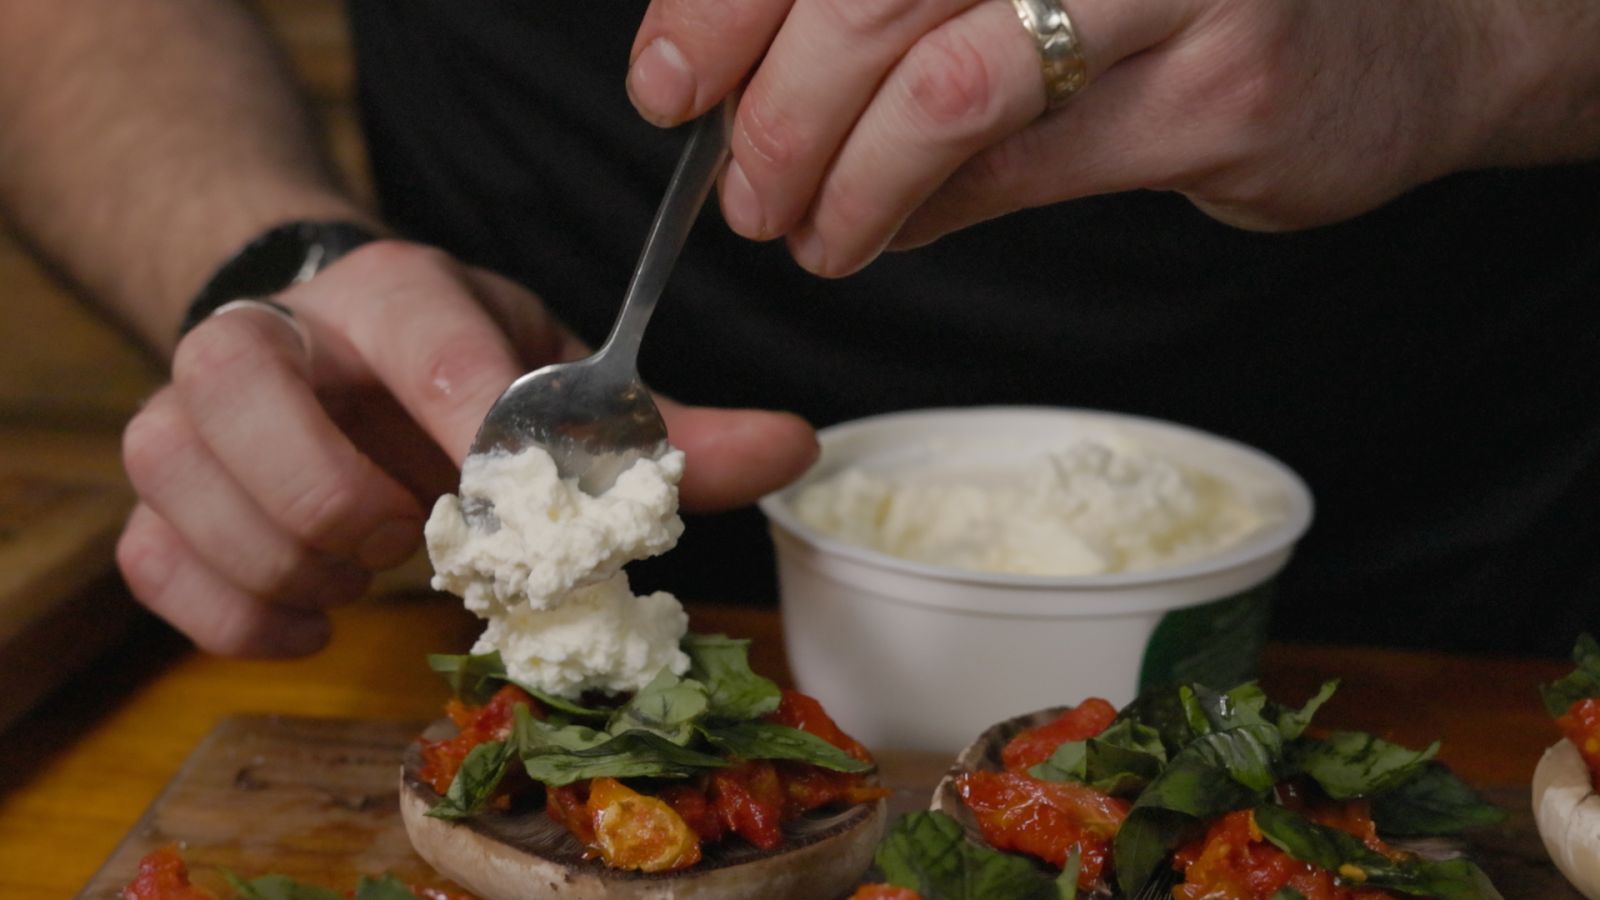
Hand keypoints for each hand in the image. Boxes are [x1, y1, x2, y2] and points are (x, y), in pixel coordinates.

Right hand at [117, 241, 816, 656]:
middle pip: (242, 390)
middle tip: (408, 534)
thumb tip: (793, 449)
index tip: (502, 488)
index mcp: (394, 292)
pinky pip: (152, 564)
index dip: (460, 409)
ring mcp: (190, 407)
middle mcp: (273, 332)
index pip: (413, 327)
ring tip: (368, 565)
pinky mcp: (157, 488)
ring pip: (182, 483)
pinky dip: (236, 614)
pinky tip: (313, 613)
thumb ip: (661, 432)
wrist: (331, 347)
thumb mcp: (555, 381)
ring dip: (291, 559)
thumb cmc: (456, 369)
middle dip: (340, 496)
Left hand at [627, 0, 1511, 274]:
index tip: (666, 82)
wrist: (1390, 40)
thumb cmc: (1172, 2)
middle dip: (774, 108)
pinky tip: (889, 234)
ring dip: (845, 181)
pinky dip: (927, 212)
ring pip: (944, 81)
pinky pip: (1024, 163)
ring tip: (810, 236)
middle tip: (743, 192)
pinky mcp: (1220, 83)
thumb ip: (893, 16)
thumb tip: (739, 100)